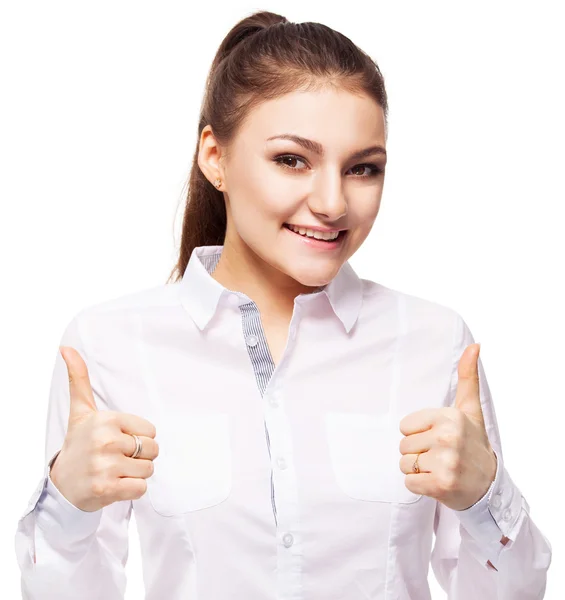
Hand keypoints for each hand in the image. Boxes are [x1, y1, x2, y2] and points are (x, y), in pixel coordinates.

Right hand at [50, 346, 158, 511]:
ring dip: (135, 474)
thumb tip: (66, 348)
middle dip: (140, 457)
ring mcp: (105, 466)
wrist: (62, 485)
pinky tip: (115, 485)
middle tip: (117, 458)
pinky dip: (132, 490)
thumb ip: (80, 379)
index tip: (118, 441)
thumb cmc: (78, 445)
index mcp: (106, 420)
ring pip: (148, 470)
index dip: (138, 438)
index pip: (151, 431)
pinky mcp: (106, 489)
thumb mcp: (81, 411)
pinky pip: (141, 489)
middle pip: (153, 450)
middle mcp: (105, 441)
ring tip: (115, 472)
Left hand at [398, 343, 496, 510]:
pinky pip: (409, 483)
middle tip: (441, 456)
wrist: (488, 486)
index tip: (439, 438)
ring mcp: (446, 462)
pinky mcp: (441, 485)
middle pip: (403, 445)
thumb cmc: (473, 443)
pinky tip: (438, 483)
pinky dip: (419, 486)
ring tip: (440, 468)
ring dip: (418, 470)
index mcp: (450, 416)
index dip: (418, 434)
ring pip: (404, 464)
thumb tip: (474, 345)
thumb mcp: (470, 409)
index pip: (405, 426)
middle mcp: (448, 437)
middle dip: (419, 453)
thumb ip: (468, 377)